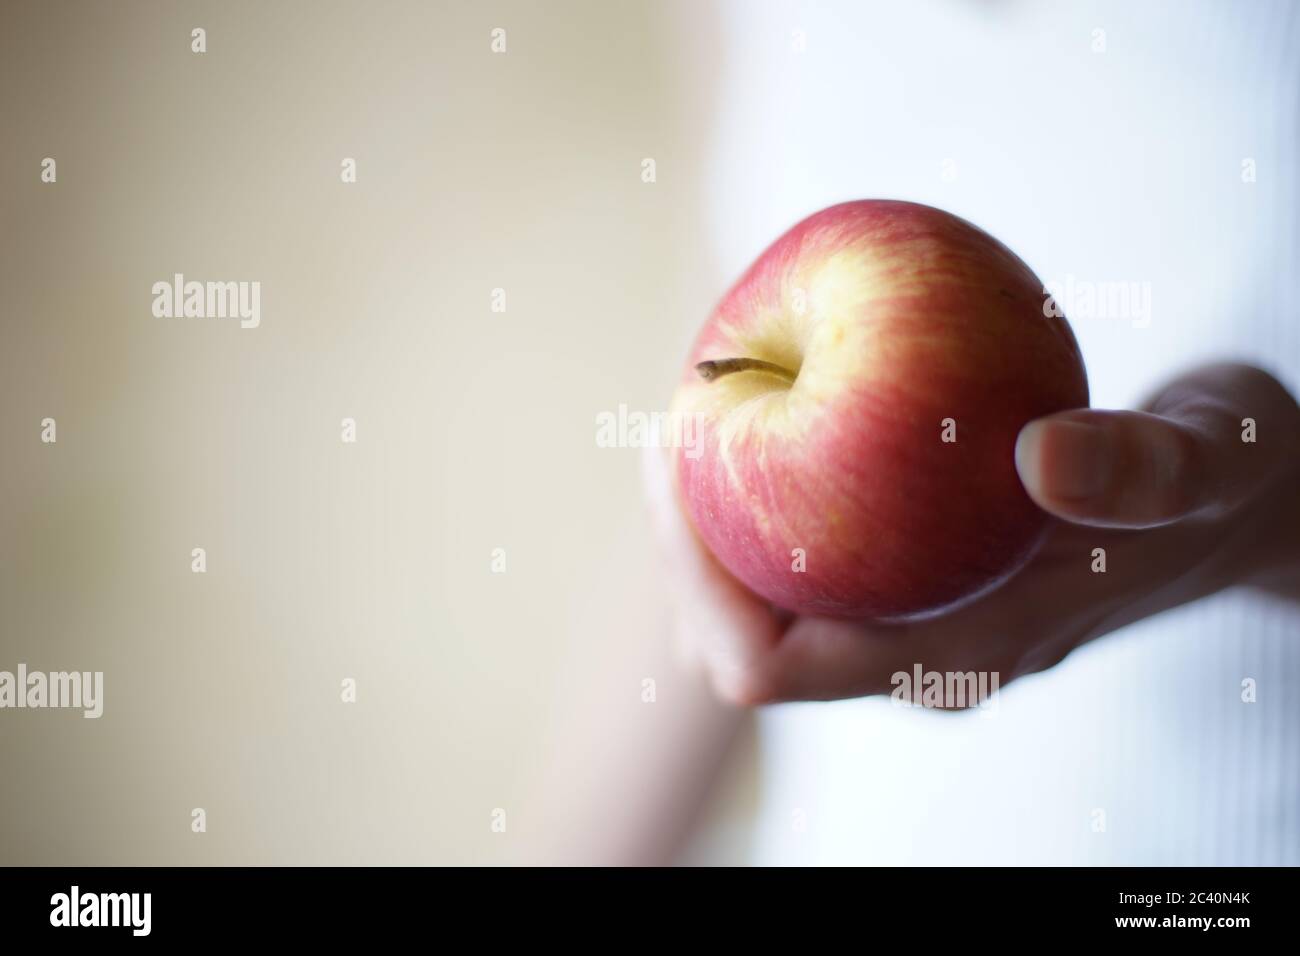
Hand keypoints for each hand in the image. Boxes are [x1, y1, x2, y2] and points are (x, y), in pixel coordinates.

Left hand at [646, 363, 1299, 704]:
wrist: (1232, 500)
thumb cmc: (1220, 481)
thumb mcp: (1211, 462)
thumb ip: (1148, 469)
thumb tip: (1044, 457)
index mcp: (957, 655)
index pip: (769, 665)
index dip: (697, 580)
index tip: (684, 446)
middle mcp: (914, 652)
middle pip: (735, 636)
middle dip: (684, 537)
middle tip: (682, 406)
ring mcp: (906, 615)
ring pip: (758, 596)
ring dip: (714, 508)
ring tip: (710, 395)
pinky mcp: (908, 574)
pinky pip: (798, 548)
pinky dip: (762, 482)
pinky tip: (771, 392)